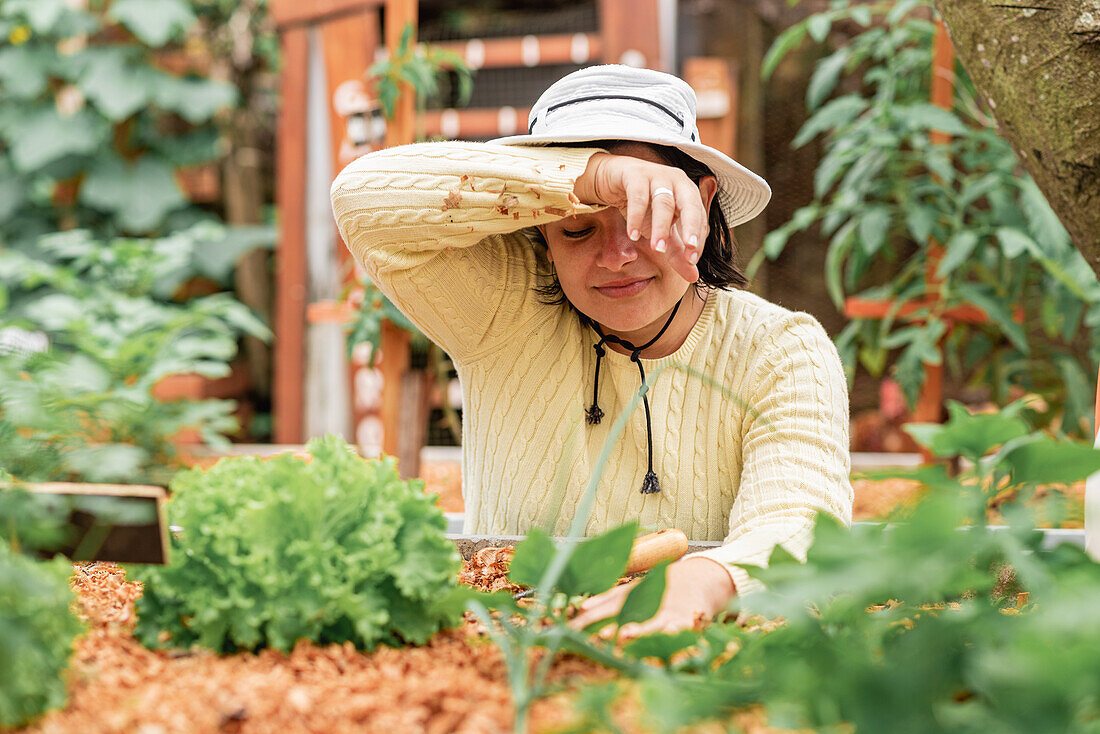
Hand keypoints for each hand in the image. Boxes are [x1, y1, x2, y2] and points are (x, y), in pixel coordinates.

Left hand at [568, 556, 735, 640]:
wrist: (701, 578)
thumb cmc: (661, 588)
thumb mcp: (635, 590)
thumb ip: (608, 599)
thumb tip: (581, 607)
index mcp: (634, 597)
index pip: (608, 608)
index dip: (591, 618)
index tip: (573, 628)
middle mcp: (649, 604)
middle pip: (629, 615)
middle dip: (613, 625)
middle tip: (597, 635)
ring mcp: (669, 613)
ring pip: (654, 623)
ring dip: (641, 631)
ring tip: (627, 635)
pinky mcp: (689, 621)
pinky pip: (681, 631)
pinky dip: (674, 638)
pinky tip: (666, 644)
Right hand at [574, 152, 710, 283]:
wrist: (612, 179)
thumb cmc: (642, 203)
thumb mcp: (661, 231)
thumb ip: (677, 252)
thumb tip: (693, 276)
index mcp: (688, 193)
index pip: (699, 217)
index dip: (697, 239)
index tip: (691, 261)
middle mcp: (676, 181)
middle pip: (689, 204)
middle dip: (690, 228)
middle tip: (689, 252)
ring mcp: (656, 175)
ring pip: (663, 202)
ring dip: (660, 228)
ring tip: (657, 249)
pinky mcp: (635, 174)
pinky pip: (638, 197)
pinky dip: (636, 217)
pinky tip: (633, 235)